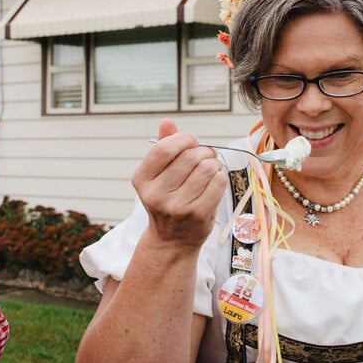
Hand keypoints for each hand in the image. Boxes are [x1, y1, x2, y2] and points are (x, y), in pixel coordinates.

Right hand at [132, 119, 225, 256]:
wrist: (171, 240)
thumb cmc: (167, 200)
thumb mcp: (157, 174)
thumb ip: (162, 146)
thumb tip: (167, 122)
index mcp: (142, 179)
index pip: (164, 148)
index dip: (183, 139)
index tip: (191, 141)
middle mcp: (156, 194)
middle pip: (190, 157)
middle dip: (203, 151)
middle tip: (205, 156)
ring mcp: (177, 207)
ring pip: (207, 168)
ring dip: (214, 164)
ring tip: (210, 169)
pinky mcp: (198, 214)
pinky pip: (218, 182)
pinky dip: (220, 177)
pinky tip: (213, 183)